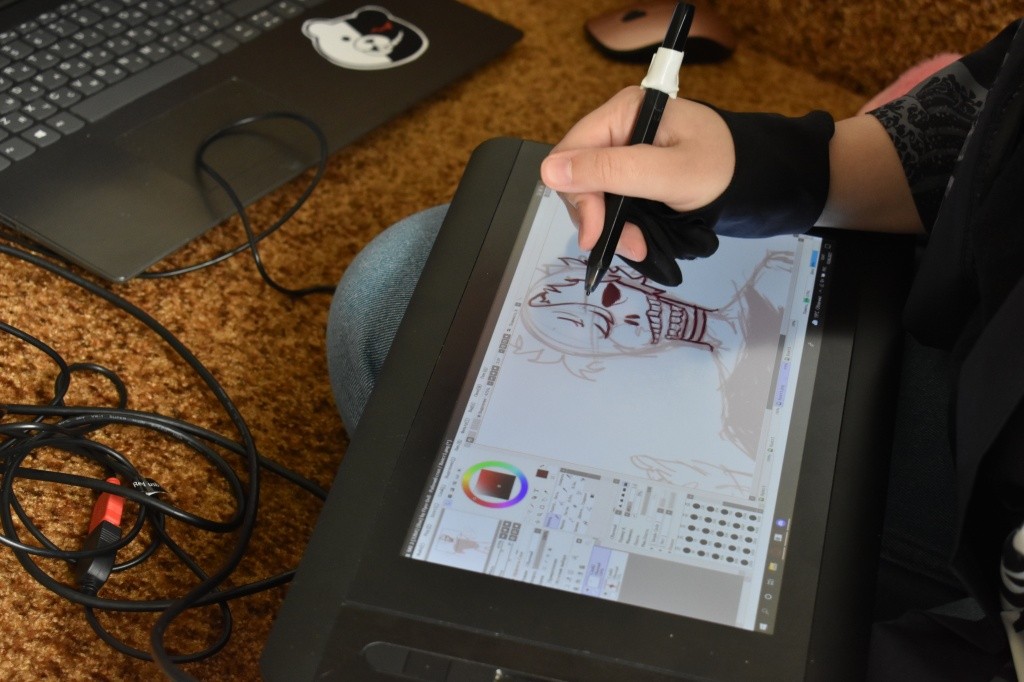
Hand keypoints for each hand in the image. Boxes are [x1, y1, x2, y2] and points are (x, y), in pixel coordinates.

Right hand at [539, 87, 735, 261]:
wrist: (758, 181)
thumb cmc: (723, 169)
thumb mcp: (669, 173)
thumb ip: (612, 171)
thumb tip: (550, 171)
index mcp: (624, 113)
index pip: (570, 152)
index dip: (576, 194)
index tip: (595, 233)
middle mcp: (618, 129)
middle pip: (577, 178)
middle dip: (597, 217)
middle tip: (629, 245)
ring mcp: (623, 154)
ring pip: (591, 196)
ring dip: (609, 227)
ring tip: (639, 247)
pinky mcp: (631, 176)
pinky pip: (608, 204)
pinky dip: (619, 227)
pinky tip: (639, 240)